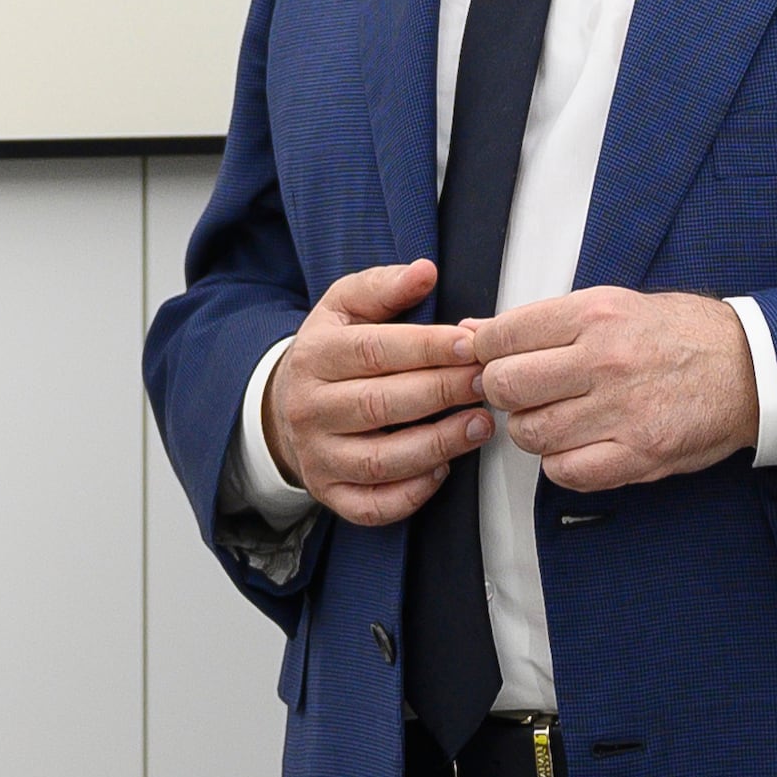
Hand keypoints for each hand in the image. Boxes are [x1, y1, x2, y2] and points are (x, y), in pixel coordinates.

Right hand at [262, 259, 489, 527]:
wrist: (288, 407)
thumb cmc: (333, 353)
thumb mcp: (345, 307)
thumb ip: (384, 287)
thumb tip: (424, 271)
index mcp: (314, 356)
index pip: (373, 352)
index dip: (426, 348)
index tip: (471, 344)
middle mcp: (310, 409)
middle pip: (380, 405)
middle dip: (442, 393)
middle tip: (488, 383)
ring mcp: (318, 456)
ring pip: (380, 460)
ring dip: (437, 445)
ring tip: (481, 425)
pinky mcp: (330, 493)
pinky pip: (371, 505)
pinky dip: (410, 495)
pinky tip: (443, 470)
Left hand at [466, 287, 758, 492]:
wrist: (750, 367)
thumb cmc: (682, 335)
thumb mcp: (613, 305)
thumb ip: (543, 322)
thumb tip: (474, 330)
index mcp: (597, 314)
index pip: (503, 335)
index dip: (483, 352)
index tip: (489, 360)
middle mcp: (606, 359)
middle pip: (506, 386)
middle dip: (503, 392)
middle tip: (523, 392)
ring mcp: (623, 410)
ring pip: (530, 433)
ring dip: (534, 429)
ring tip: (559, 417)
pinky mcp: (639, 454)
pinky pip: (564, 471)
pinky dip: (561, 463)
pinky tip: (579, 444)